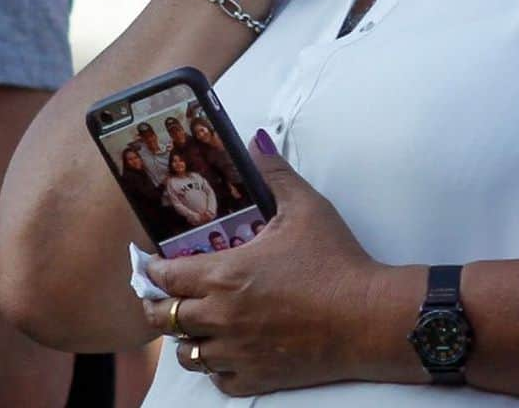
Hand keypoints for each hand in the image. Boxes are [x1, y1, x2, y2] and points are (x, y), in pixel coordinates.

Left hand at [143, 132, 385, 396]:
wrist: (365, 315)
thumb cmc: (335, 259)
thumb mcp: (307, 206)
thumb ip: (275, 173)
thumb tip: (256, 141)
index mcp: (226, 275)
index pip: (167, 277)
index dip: (154, 270)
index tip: (152, 263)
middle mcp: (221, 317)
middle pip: (165, 318)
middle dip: (159, 303)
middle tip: (165, 292)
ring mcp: (235, 353)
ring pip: (187, 352)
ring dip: (186, 334)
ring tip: (196, 319)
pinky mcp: (254, 377)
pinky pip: (216, 378)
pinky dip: (215, 363)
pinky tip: (226, 347)